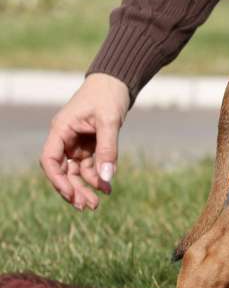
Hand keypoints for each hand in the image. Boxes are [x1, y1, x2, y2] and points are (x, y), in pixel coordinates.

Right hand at [40, 74, 129, 210]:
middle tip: (90, 207)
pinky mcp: (89, 143)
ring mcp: (77, 142)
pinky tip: (107, 187)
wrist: (119, 81)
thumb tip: (106, 178)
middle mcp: (65, 138)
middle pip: (63, 171)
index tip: (70, 194)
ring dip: (86, 187)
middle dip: (74, 189)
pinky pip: (90, 165)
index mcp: (61, 130)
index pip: (50, 160)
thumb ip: (108, 149)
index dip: (57, 180)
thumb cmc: (109, 96)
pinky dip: (97, 176)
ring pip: (76, 171)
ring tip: (98, 202)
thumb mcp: (110, 122)